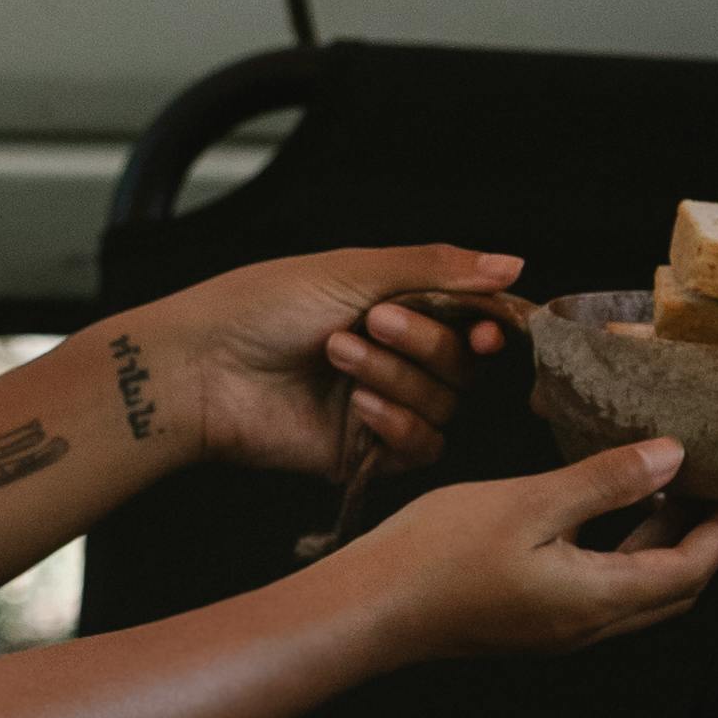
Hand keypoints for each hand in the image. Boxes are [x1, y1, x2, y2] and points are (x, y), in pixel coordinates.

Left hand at [129, 243, 523, 490]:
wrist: (202, 368)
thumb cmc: (263, 305)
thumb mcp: (354, 269)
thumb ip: (439, 269)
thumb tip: (515, 264)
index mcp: (395, 305)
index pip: (471, 320)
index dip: (490, 327)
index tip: (491, 330)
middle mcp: (394, 357)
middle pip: (464, 364)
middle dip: (426, 344)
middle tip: (374, 322)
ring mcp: (380, 406)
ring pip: (444, 404)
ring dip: (398, 378)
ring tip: (338, 357)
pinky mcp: (363, 453)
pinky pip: (421, 449)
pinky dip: (399, 425)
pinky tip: (357, 407)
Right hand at [356, 437, 717, 660]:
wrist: (371, 607)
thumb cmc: (439, 554)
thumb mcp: (530, 504)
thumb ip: (605, 481)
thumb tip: (673, 456)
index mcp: (597, 599)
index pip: (690, 569)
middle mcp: (587, 624)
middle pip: (675, 588)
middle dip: (711, 540)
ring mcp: (559, 626)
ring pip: (639, 589)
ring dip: (668, 544)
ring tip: (682, 486)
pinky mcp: (534, 617)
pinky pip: (605, 586)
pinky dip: (628, 549)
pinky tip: (614, 508)